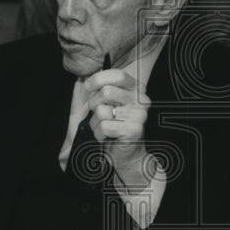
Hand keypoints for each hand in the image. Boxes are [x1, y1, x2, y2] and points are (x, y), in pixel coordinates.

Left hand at [84, 68, 152, 188]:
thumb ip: (103, 88)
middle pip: (106, 91)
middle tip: (98, 114)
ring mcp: (139, 115)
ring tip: (105, 128)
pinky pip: (104, 126)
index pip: (118, 75)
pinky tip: (107, 137)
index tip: (88, 88)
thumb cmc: (114, 126)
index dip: (98, 79)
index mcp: (137, 89)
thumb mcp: (110, 103)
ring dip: (96, 122)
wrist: (127, 154)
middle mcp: (142, 100)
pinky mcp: (133, 130)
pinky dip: (99, 133)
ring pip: (102, 110)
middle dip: (94, 103)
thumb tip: (88, 80)